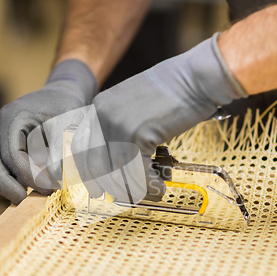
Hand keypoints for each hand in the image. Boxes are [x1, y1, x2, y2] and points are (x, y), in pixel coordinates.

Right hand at [0, 59, 96, 204]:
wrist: (58, 95)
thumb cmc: (65, 107)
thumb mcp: (68, 122)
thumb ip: (61, 146)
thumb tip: (55, 174)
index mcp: (12, 118)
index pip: (12, 155)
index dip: (28, 176)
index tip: (48, 189)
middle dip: (5, 186)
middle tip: (25, 201)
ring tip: (19, 197)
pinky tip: (10, 191)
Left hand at [71, 33, 246, 202]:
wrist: (196, 78)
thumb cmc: (173, 92)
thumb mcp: (135, 104)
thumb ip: (120, 127)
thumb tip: (119, 162)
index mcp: (99, 107)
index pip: (80, 148)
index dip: (88, 173)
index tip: (97, 190)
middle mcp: (102, 115)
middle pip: (96, 167)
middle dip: (113, 187)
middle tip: (131, 196)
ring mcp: (118, 125)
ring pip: (117, 175)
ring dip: (136, 190)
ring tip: (154, 190)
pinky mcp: (138, 135)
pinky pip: (138, 174)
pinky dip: (150, 186)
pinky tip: (161, 187)